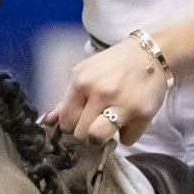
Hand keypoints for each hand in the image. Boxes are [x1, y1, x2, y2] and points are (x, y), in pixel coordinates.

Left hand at [41, 40, 169, 145]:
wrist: (150, 53)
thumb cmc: (113, 65)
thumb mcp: (85, 74)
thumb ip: (66, 100)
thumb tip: (44, 123)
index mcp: (82, 81)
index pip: (65, 121)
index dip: (71, 125)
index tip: (81, 119)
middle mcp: (101, 92)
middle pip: (80, 133)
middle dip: (87, 130)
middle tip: (97, 120)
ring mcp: (122, 104)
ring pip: (98, 138)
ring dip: (103, 137)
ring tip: (109, 127)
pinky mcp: (142, 114)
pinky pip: (127, 140)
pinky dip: (128, 133)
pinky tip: (130, 120)